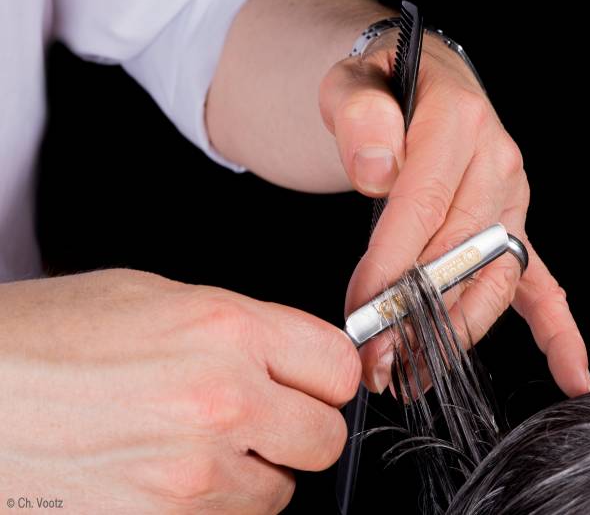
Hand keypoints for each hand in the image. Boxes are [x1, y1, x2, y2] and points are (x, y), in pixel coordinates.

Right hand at [0, 270, 360, 513]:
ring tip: (197, 443)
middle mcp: (220, 401)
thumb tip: (291, 355)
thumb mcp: (156, 297)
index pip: (339, 366)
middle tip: (264, 416)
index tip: (310, 379)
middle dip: (302, 429)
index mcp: (227, 329)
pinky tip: (170, 472)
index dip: (326, 375)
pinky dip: (214, 504)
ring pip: (279, 493)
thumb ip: (242, 327)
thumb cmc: (49, 338)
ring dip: (254, 473)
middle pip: (326, 439)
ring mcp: (193, 473)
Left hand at [319, 32, 589, 396]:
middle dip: (416, 314)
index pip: (423, 206)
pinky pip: (543, 283)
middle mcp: (497, 164)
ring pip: (494, 279)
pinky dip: (558, 330)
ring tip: (417, 375)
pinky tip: (572, 373)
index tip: (361, 311)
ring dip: (458, 332)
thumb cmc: (385, 89)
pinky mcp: (514, 226)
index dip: (391, 266)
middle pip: (460, 253)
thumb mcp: (354, 86)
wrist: (423, 84)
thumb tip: (377, 171)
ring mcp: (512, 200)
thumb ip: (360, 120)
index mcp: (459, 124)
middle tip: (377, 360)